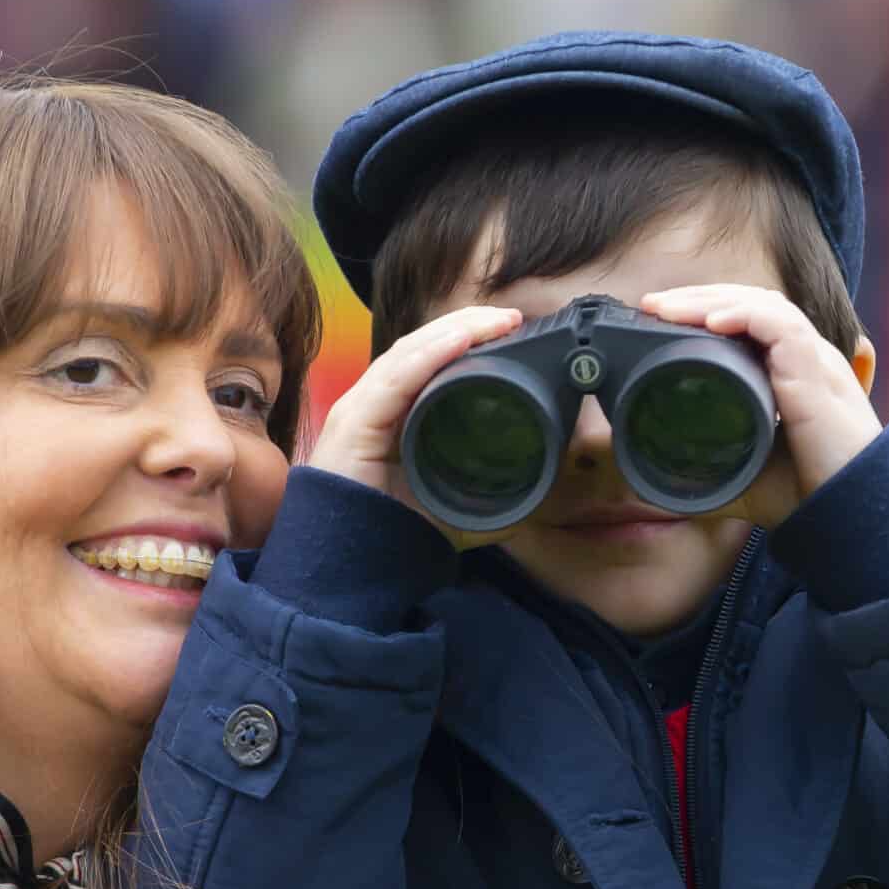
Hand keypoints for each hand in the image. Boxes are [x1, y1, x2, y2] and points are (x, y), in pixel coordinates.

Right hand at [307, 305, 527, 547]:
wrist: (348, 570)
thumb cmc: (393, 535)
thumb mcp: (452, 503)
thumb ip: (486, 489)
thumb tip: (539, 482)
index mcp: (394, 415)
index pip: (431, 360)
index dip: (470, 339)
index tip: (513, 332)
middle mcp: (374, 404)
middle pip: (422, 347)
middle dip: (468, 326)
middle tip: (513, 319)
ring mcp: (360, 409)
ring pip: (410, 352)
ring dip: (456, 331)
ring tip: (496, 321)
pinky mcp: (353, 423)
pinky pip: (395, 378)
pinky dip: (430, 355)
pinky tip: (461, 339)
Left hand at [635, 285, 880, 527]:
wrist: (855, 513)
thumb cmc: (808, 493)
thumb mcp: (744, 477)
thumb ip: (708, 471)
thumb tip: (655, 484)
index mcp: (791, 373)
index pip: (749, 321)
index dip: (707, 311)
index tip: (660, 318)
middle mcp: (804, 359)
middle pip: (751, 303)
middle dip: (699, 296)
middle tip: (652, 304)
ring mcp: (813, 361)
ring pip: (763, 305)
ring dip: (712, 300)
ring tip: (668, 307)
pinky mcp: (818, 372)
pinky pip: (781, 326)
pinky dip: (745, 316)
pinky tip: (711, 321)